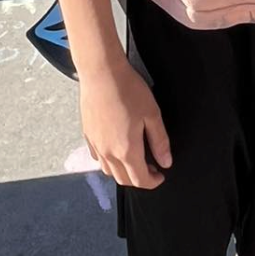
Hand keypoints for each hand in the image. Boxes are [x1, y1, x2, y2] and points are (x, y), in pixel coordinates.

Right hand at [79, 59, 171, 188]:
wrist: (101, 73)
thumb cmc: (127, 90)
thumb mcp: (152, 114)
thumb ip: (160, 141)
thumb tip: (166, 161)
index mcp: (127, 150)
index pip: (140, 180)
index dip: (153, 182)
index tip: (161, 176)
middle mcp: (108, 152)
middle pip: (123, 180)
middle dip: (139, 179)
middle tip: (151, 168)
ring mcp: (96, 145)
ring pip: (109, 171)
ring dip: (123, 172)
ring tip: (134, 160)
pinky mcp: (88, 135)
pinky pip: (97, 158)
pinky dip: (108, 161)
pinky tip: (115, 149)